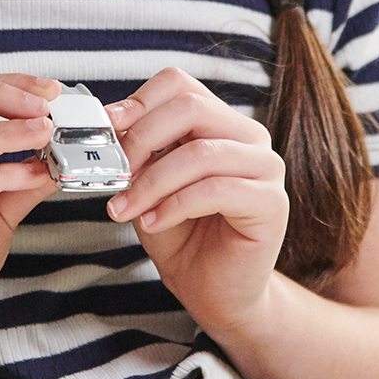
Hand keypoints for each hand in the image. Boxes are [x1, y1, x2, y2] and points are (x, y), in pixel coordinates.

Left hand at [103, 67, 288, 333]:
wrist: (215, 293)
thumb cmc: (184, 237)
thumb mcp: (150, 185)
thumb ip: (139, 154)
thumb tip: (109, 125)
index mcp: (219, 123)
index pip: (180, 85)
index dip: (139, 102)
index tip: (107, 128)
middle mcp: (248, 137)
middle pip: (190, 108)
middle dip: (141, 139)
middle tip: (114, 173)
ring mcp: (266, 168)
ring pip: (200, 153)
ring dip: (152, 182)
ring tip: (125, 208)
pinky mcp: (272, 203)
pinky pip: (215, 190)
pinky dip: (174, 205)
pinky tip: (153, 223)